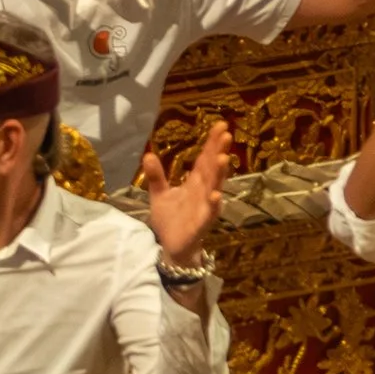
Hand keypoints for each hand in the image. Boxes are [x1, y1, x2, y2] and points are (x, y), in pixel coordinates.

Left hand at [142, 115, 233, 264]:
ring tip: (223, 157)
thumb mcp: (160, 194)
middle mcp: (203, 191)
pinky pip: (209, 213)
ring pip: (214, 187)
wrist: (171, 248)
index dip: (212, 143)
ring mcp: (205, 207)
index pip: (204, 158)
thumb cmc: (170, 220)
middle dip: (218, 151)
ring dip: (219, 174)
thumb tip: (148, 154)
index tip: (220, 125)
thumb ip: (156, 176)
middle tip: (226, 134)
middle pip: (212, 168)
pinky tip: (215, 194)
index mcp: (195, 183)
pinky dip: (213, 204)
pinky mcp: (202, 223)